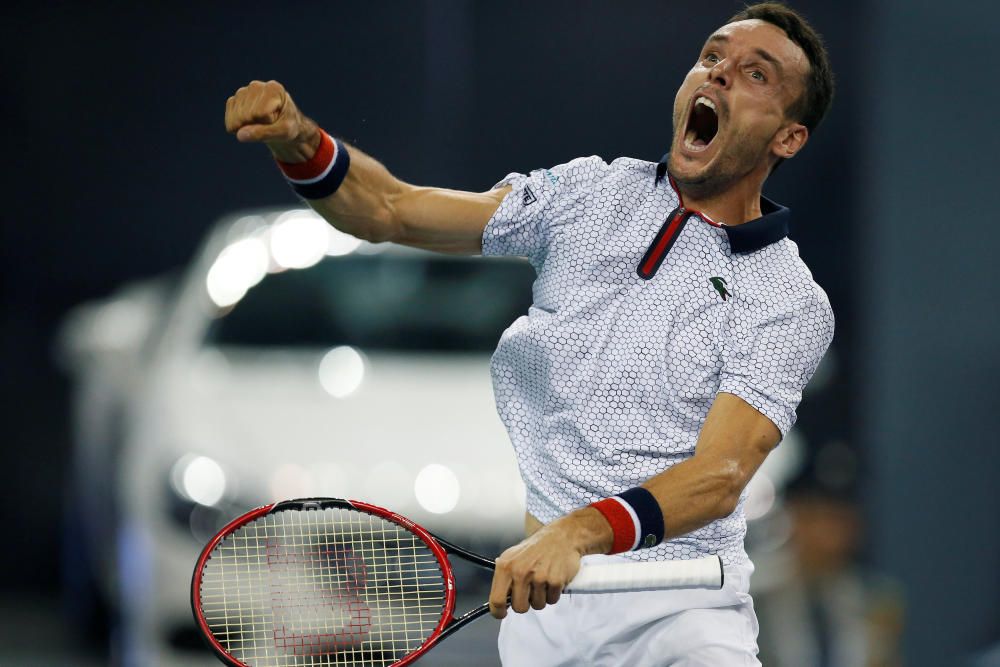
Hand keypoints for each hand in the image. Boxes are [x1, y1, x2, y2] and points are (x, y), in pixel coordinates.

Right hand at [224, 80, 319, 162]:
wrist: (282, 124)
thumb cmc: (287, 126)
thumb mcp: (283, 133)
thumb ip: (264, 133)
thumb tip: (239, 135)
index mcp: (273, 88)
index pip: (261, 113)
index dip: (269, 122)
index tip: (278, 118)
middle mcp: (255, 86)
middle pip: (247, 116)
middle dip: (258, 125)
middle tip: (269, 122)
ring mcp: (242, 92)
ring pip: (237, 120)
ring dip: (248, 127)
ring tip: (261, 121)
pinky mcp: (233, 101)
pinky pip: (230, 123)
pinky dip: (239, 129)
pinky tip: (250, 123)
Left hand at [488, 508, 611, 618]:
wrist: (563, 536)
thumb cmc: (537, 547)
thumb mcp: (513, 557)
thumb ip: (504, 577)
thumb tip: (498, 599)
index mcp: (506, 566)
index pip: (497, 599)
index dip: (499, 611)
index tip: (503, 613)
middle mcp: (520, 571)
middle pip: (519, 608)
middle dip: (526, 603)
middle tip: (530, 591)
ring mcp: (538, 577)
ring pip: (537, 605)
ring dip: (542, 597)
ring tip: (543, 580)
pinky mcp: (555, 581)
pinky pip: (552, 600)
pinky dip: (554, 593)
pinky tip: (553, 578)